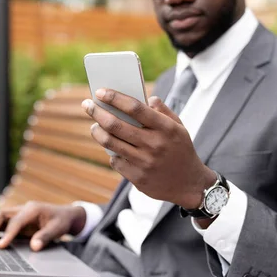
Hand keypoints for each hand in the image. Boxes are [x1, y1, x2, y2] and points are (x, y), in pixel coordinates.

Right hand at [0, 202, 86, 250]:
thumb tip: (34, 247)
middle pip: (1, 215)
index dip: (8, 234)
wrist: (64, 215)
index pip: (16, 221)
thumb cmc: (61, 221)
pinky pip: (0, 222)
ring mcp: (17, 213)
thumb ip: (45, 237)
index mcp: (32, 209)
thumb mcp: (58, 229)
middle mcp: (22, 209)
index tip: (1, 246)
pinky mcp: (15, 219)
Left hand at [82, 88, 214, 208]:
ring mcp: (144, 162)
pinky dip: (111, 152)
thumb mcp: (179, 128)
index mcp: (166, 128)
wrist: (190, 184)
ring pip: (110, 143)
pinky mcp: (137, 178)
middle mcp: (154, 145)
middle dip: (97, 112)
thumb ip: (163, 111)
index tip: (100, 92)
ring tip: (94, 125)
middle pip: (116, 125)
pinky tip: (112, 147)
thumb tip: (147, 98)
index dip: (115, 98)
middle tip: (87, 105)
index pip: (135, 108)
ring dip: (97, 131)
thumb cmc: (181, 151)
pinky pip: (116, 161)